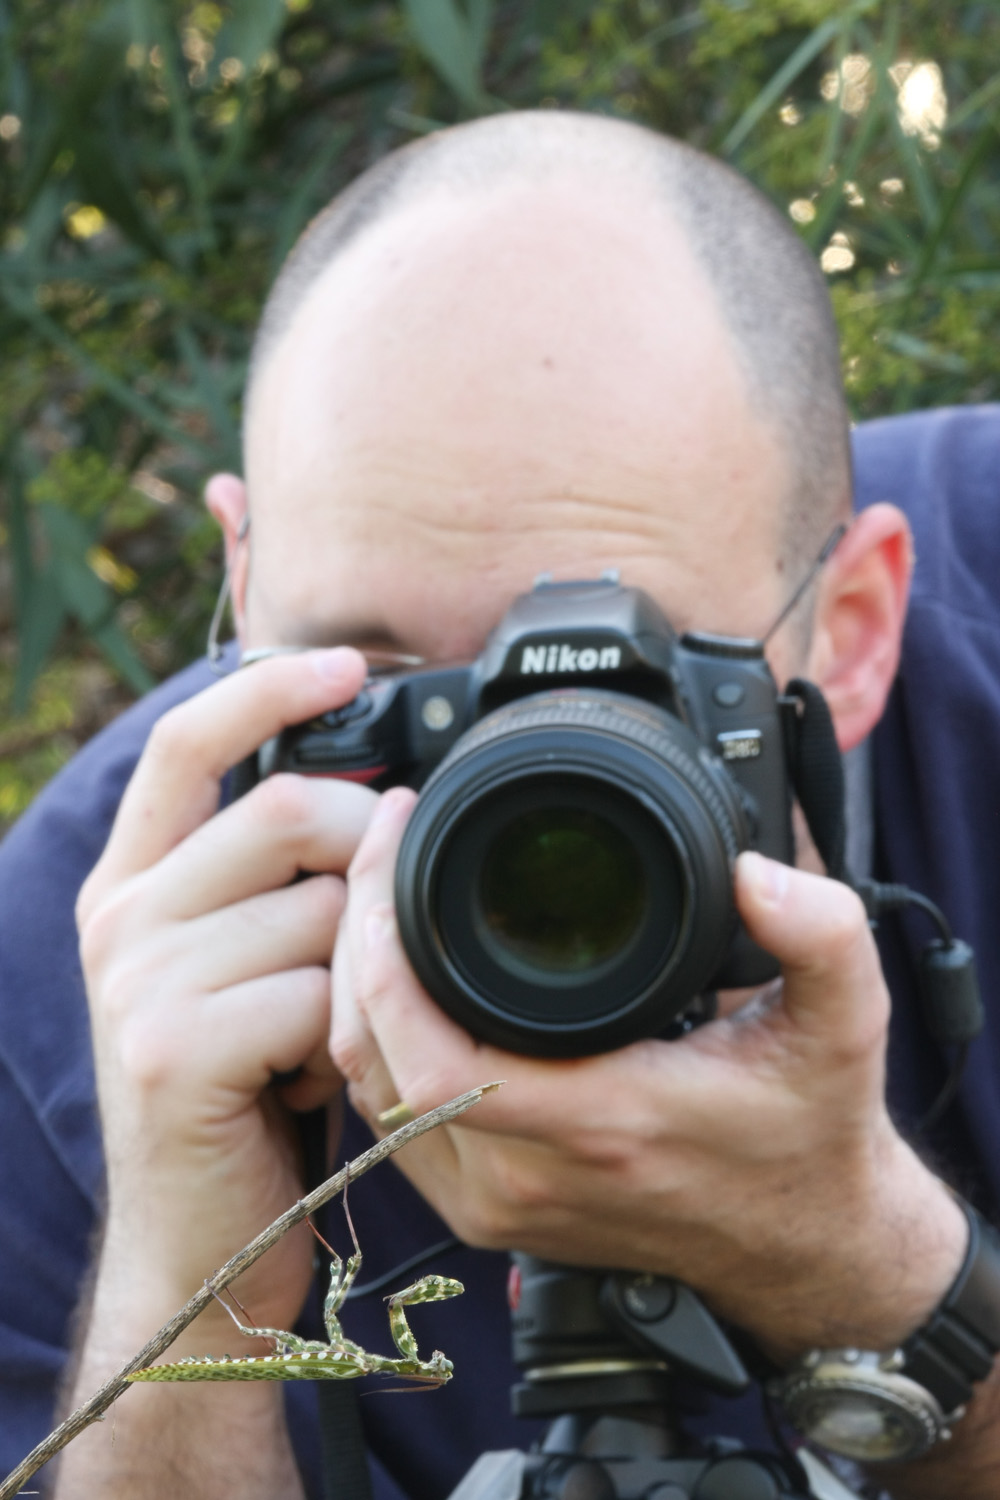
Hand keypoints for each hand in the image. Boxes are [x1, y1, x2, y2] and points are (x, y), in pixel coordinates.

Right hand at [76, 648, 375, 1342]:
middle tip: (374, 928)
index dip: (266, 687)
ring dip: (359, 969)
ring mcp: (140, 982)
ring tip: (324, 1028)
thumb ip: (270, 882)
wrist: (195, 1241)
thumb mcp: (236, 967)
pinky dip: (346, 1036)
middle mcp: (121, 919)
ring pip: (323, 908)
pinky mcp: (177, 1049)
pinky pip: (321, 994)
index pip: (186, 741)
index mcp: (133, 884)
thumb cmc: (243, 1092)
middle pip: (286, 810)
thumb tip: (372, 799)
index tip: (344, 663)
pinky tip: (310, 1079)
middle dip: (368, 857)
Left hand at [332, 788, 966, 1357]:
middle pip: (377, 1063)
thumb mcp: (845, 1023)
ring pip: (368, 1093)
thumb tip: (753, 868)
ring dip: (353, 989)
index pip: (436, 1063)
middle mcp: (529, 1176)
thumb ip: (821, 934)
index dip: (385, 964)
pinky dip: (373, 1042)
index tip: (396, 860)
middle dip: (355, 942)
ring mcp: (497, 1204)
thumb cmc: (810, 1132)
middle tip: (381, 845)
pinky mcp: (486, 1212)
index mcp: (602, 1125)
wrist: (804, 1246)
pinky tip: (389, 974)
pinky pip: (389, 1121)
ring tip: (378, 891)